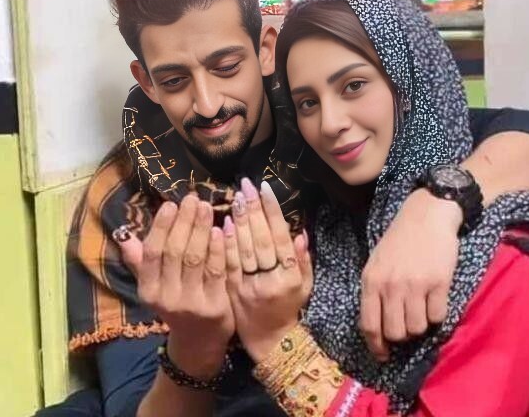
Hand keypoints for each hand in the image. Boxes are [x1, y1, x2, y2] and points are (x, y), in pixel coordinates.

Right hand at [114, 194, 233, 377]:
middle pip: (174, 251)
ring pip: (195, 258)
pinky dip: (217, 248)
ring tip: (206, 207)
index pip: (152, 252)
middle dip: (184, 221)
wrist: (198, 344)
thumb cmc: (177, 304)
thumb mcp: (155, 287)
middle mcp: (166, 297)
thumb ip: (141, 261)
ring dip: (201, 229)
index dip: (161, 226)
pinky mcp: (215, 306)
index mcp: (148, 289)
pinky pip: (216, 271)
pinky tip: (220, 229)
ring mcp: (191, 303)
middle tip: (193, 198)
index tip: (171, 204)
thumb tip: (124, 236)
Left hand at [223, 178, 312, 362]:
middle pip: (261, 238)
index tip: (265, 187)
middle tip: (245, 185)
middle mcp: (271, 279)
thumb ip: (303, 259)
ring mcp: (250, 286)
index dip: (273, 211)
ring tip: (235, 197)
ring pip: (244, 249)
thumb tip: (300, 232)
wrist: (269, 342)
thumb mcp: (305, 285)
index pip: (281, 236)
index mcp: (290, 275)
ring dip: (239, 221)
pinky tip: (223, 224)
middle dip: (253, 209)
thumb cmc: (289, 308)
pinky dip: (226, 243)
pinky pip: (228, 264)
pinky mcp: (233, 292)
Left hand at [359, 189, 460, 359]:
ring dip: (421, 323)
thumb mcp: (377, 263)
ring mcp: (415, 285)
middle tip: (408, 321)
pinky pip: (438, 316)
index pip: (369, 325)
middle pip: (395, 333)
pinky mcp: (439, 283)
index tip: (384, 356)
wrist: (427, 214)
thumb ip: (376, 292)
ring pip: (417, 328)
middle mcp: (391, 285)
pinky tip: (436, 297)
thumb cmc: (400, 239)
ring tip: (423, 306)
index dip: (376, 346)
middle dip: (403, 333)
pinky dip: (438, 313)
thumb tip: (380, 329)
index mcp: (371, 280)